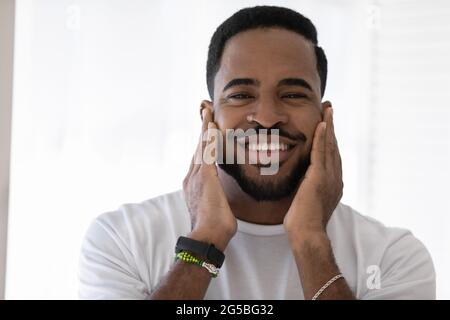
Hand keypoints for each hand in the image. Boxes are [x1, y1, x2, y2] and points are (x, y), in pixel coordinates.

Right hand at [183, 106, 236, 250]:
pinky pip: (208, 152)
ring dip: (205, 127)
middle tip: (205, 109)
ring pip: (201, 145)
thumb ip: (215, 196)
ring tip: (207, 110)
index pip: (200, 156)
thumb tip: (219, 197)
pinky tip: (212, 125)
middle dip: (202, 128)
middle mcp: (192, 176)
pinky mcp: (205, 177)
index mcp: (195, 182)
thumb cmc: (214, 227)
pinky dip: (210, 137)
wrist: (207, 237)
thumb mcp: (214, 207)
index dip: (203, 141)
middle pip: (198, 146)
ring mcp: (197, 176)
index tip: (207, 128)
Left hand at [284, 105, 342, 236]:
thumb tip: (301, 183)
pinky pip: (321, 152)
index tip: (327, 124)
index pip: (332, 155)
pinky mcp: (319, 177)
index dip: (331, 138)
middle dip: (332, 126)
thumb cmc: (302, 221)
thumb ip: (307, 188)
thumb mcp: (307, 200)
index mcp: (333, 182)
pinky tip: (322, 124)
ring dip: (329, 126)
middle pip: (334, 146)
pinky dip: (323, 137)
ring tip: (328, 109)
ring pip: (330, 145)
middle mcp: (335, 177)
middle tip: (330, 109)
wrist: (306, 233)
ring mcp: (329, 177)